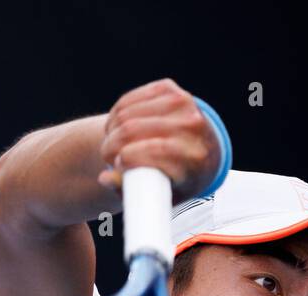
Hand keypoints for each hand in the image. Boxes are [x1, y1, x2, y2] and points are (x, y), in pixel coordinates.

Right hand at [97, 78, 221, 202]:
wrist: (202, 150)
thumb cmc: (176, 179)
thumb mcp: (160, 195)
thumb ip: (130, 191)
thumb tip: (105, 178)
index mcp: (195, 158)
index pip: (155, 150)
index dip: (127, 158)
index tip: (117, 165)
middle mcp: (193, 127)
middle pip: (134, 129)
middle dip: (112, 144)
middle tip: (107, 156)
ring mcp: (182, 104)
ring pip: (127, 114)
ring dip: (111, 130)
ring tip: (112, 143)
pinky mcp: (169, 88)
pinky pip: (129, 100)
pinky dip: (116, 114)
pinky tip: (118, 127)